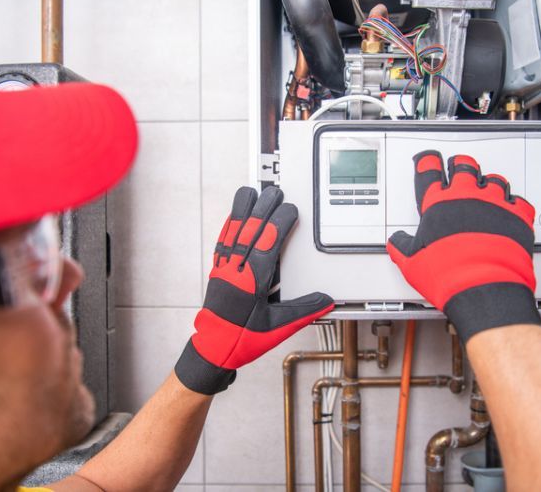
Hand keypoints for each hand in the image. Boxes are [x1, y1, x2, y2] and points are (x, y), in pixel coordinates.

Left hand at [176, 186, 334, 394]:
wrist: (214, 349)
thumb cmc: (244, 339)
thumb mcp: (279, 327)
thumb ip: (304, 311)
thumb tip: (325, 300)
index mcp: (254, 281)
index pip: (269, 243)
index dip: (280, 223)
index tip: (290, 209)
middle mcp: (237, 271)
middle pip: (251, 231)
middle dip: (263, 209)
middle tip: (274, 192)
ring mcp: (225, 269)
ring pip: (233, 233)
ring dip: (242, 210)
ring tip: (250, 192)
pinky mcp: (217, 272)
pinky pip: (223, 243)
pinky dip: (228, 226)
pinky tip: (232, 216)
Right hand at [387, 151, 540, 342]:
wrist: (483, 287)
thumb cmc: (448, 274)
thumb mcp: (411, 263)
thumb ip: (401, 247)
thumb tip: (396, 242)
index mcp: (438, 205)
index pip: (430, 173)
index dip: (427, 162)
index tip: (427, 160)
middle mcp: (467, 198)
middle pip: (464, 166)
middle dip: (459, 165)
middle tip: (458, 167)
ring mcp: (494, 204)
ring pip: (493, 179)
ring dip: (488, 182)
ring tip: (486, 188)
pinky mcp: (516, 216)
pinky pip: (518, 200)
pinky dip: (514, 203)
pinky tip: (511, 207)